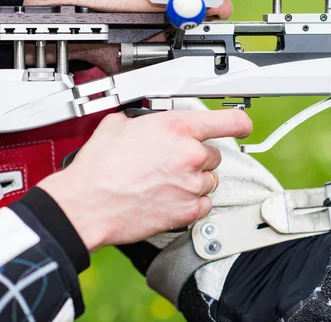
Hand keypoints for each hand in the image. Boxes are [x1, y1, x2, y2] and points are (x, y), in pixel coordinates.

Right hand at [37, 109, 252, 250]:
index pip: (227, 121)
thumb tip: (142, 120)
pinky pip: (204, 204)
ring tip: (167, 183)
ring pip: (210, 180)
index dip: (239, 122)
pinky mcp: (188, 210)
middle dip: (197, 157)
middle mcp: (190, 154)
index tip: (243, 125)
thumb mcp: (117, 125)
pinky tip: (170, 198)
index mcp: (176, 128)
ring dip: (194, 180)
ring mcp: (191, 184)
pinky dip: (192, 202)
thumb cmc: (99, 168)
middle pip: (214, 154)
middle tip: (173, 163)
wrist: (87, 203)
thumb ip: (140, 119)